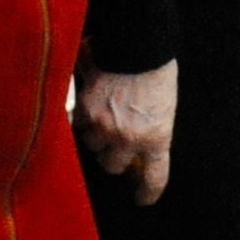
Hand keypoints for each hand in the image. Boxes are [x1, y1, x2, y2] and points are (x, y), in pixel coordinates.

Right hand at [75, 57, 176, 205]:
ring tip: (100, 110)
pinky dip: (79, 115)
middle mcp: (128, 138)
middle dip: (112, 155)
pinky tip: (83, 100)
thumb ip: (151, 125)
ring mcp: (104, 126)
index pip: (155, 176)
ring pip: (91, 144)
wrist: (137, 41)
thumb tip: (137, 139)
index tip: (141, 199)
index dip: (147, 192)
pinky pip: (76, 123)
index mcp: (157, 136)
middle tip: (112, 140)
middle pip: (112, 166)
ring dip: (94, 133)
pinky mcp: (84, 110)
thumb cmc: (156, 66)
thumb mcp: (164, 102)